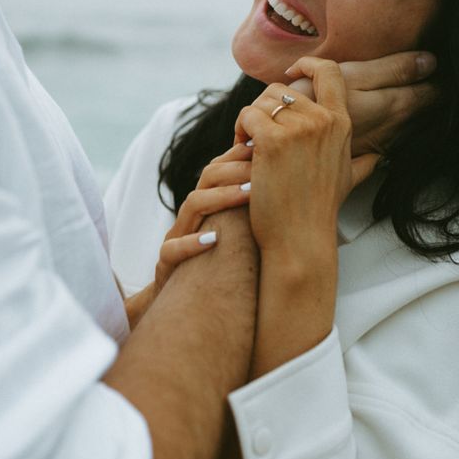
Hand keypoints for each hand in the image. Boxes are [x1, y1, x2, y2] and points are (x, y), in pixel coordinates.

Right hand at [127, 145, 253, 328]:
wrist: (185, 309)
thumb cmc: (219, 268)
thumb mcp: (238, 237)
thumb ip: (253, 213)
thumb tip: (292, 187)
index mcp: (206, 206)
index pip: (219, 169)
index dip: (238, 156)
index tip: (265, 149)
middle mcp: (190, 218)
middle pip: (206, 179)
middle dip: (235, 170)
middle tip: (263, 167)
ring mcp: (176, 238)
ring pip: (192, 206)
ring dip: (221, 197)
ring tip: (250, 193)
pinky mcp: (166, 266)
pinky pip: (172, 250)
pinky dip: (192, 243)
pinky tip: (214, 240)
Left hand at [234, 58, 376, 254]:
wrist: (300, 237)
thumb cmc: (319, 211)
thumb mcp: (349, 180)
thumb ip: (363, 163)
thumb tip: (379, 157)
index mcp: (341, 123)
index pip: (329, 71)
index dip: (308, 63)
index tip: (292, 72)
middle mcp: (323, 120)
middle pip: (282, 89)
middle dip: (265, 109)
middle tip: (257, 134)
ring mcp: (299, 129)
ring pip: (262, 102)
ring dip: (250, 121)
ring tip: (248, 147)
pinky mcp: (272, 140)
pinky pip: (247, 116)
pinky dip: (240, 131)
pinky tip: (242, 152)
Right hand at [286, 50, 436, 156]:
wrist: (284, 141)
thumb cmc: (313, 101)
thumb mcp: (352, 75)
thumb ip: (393, 69)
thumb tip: (432, 61)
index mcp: (396, 105)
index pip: (437, 90)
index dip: (442, 75)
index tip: (444, 61)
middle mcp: (396, 128)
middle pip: (431, 109)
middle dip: (439, 91)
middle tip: (440, 72)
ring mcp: (384, 142)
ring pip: (417, 124)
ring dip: (423, 107)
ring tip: (422, 88)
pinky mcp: (370, 151)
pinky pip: (400, 136)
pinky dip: (406, 123)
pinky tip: (398, 113)